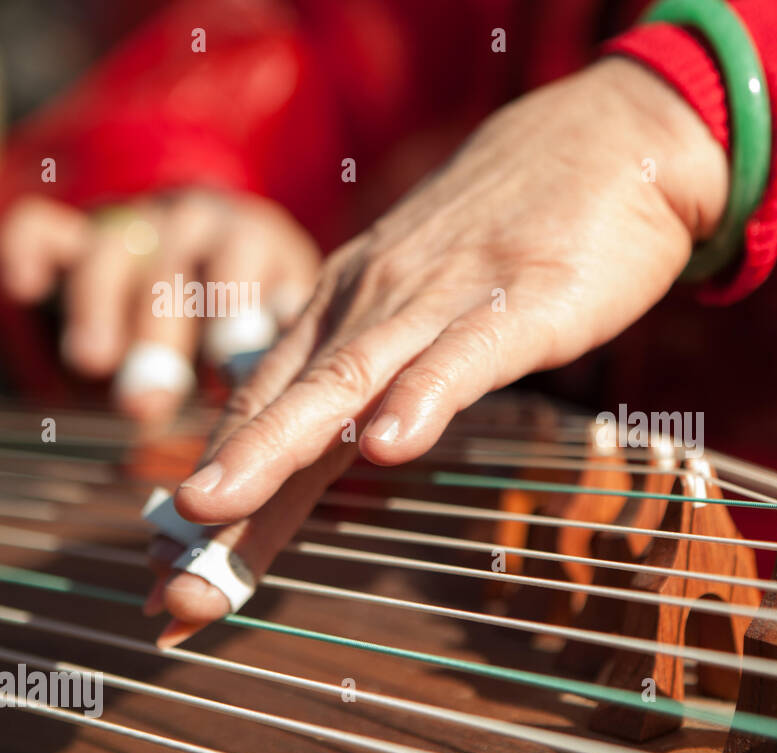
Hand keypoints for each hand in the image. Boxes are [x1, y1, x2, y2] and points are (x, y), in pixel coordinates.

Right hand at [0, 189, 319, 421]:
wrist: (207, 254)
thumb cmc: (256, 315)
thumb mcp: (279, 328)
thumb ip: (278, 363)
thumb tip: (287, 422)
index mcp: (253, 242)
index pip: (246, 259)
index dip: (233, 306)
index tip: (225, 362)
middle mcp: (194, 226)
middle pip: (175, 270)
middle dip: (161, 334)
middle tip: (149, 400)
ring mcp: (135, 226)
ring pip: (111, 253)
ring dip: (98, 307)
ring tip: (93, 363)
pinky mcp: (78, 235)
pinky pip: (47, 232)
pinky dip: (32, 252)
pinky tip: (26, 286)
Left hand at [146, 57, 727, 643]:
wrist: (608, 143)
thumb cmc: (518, 233)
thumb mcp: (428, 296)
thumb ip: (381, 360)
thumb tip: (339, 434)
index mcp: (348, 308)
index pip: (267, 406)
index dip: (218, 488)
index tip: (170, 573)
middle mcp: (372, 302)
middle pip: (284, 405)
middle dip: (221, 495)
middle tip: (166, 584)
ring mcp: (442, 299)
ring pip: (347, 380)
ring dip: (274, 449)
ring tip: (212, 513)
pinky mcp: (519, 302)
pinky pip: (461, 356)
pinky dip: (420, 399)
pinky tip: (387, 447)